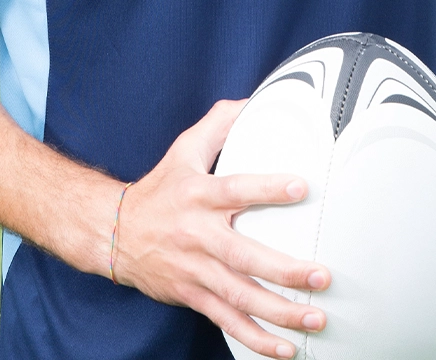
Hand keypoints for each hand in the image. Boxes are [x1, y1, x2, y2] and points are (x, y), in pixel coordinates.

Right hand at [112, 99, 330, 358]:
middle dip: (284, 270)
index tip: (302, 186)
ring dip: (279, 312)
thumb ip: (218, 125)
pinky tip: (285, 349)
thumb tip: (251, 100)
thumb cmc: (160, 189)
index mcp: (198, 195)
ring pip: (240, 297)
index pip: (236, 189)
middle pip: (243, 256)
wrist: (114, 233)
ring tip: (314, 319)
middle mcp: (198, 235)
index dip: (267, 188)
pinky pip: (227, 321)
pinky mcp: (193, 296)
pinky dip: (255, 339)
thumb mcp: (183, 149)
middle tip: (320, 275)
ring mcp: (195, 270)